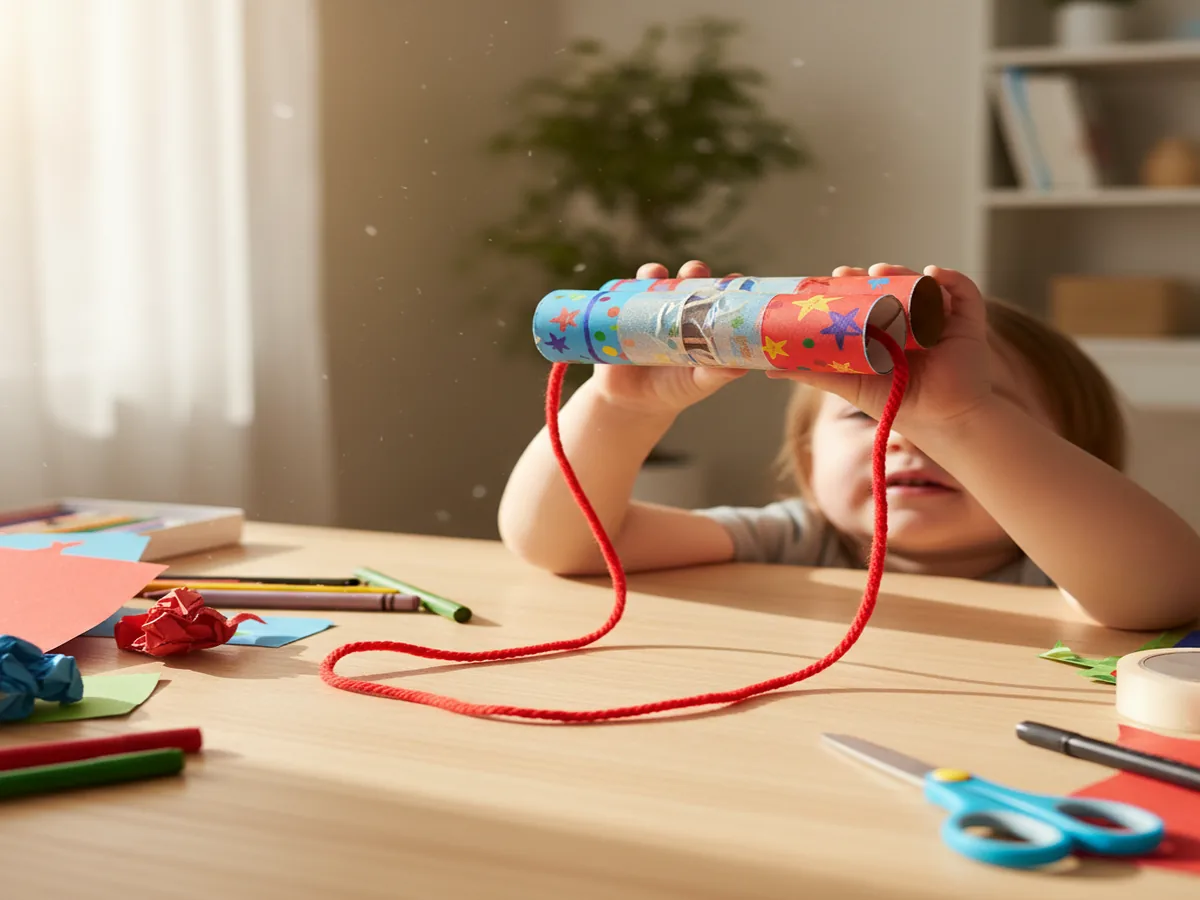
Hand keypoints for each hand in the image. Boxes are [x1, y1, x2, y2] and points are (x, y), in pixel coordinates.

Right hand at [585, 260, 747, 415]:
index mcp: (702, 321)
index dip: (726, 283)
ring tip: (655, 275)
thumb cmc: (675, 389)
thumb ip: (717, 374)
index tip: (733, 278)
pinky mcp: (623, 315)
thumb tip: (740, 367)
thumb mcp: (699, 383)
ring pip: (653, 280)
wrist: (633, 403)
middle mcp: (678, 308)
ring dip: (655, 272)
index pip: (718, 294)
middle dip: (692, 270)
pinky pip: (621, 295)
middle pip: (688, 279)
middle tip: (693, 272)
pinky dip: (623, 287)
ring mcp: (650, 309)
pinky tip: (625, 287)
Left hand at [766, 263, 991, 429]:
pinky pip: (962, 291)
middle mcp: (912, 318)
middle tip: (854, 272)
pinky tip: (932, 275)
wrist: (942, 421)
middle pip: (894, 284)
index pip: (868, 296)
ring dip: (904, 271)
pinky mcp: (967, 321)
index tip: (832, 277)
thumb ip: (814, 371)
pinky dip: (950, 279)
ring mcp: (940, 317)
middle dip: (876, 273)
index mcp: (886, 328)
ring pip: (922, 283)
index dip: (852, 284)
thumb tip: (768, 366)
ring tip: (884, 270)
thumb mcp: (850, 382)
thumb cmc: (897, 402)